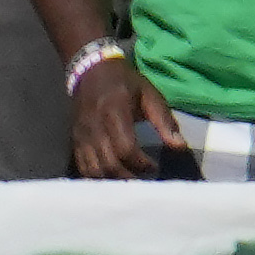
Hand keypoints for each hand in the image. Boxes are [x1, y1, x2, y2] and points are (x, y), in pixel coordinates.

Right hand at [67, 48, 176, 176]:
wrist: (91, 72)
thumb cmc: (126, 84)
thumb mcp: (150, 95)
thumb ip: (164, 121)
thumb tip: (180, 147)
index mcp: (114, 112)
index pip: (125, 148)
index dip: (141, 163)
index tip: (154, 166)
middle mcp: (94, 127)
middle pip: (108, 164)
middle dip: (128, 178)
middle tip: (143, 180)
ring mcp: (81, 136)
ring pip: (93, 170)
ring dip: (112, 181)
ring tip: (130, 182)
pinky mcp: (75, 141)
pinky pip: (82, 167)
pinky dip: (96, 178)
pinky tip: (112, 179)